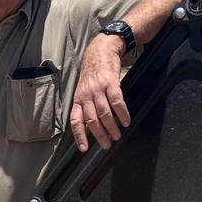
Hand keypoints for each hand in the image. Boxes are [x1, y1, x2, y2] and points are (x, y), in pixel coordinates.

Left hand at [70, 35, 130, 151]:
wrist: (100, 52)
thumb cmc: (92, 75)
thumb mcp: (83, 91)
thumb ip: (86, 107)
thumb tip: (92, 127)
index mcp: (78, 99)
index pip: (76, 121)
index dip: (79, 136)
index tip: (84, 149)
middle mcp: (86, 95)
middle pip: (92, 120)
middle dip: (99, 135)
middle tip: (107, 145)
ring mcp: (98, 89)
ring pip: (104, 113)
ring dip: (111, 127)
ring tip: (117, 136)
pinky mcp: (111, 83)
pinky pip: (117, 101)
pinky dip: (122, 113)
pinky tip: (126, 121)